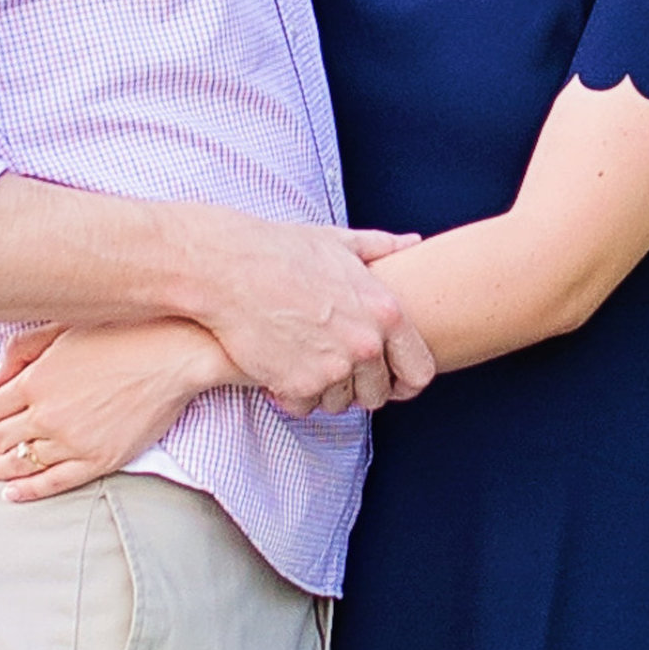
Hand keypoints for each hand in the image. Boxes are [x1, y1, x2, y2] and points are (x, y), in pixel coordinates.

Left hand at [0, 319, 237, 500]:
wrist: (175, 353)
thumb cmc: (123, 332)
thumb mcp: (63, 328)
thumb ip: (23, 352)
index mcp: (36, 380)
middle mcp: (47, 415)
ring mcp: (72, 441)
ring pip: (21, 463)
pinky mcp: (99, 460)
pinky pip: (55, 482)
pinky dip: (29, 490)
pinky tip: (11, 493)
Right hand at [186, 215, 433, 413]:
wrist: (229, 269)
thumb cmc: (283, 250)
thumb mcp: (338, 242)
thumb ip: (380, 247)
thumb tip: (412, 242)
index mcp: (386, 313)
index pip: (419, 370)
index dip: (406, 381)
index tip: (391, 382)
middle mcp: (366, 345)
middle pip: (377, 394)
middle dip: (358, 387)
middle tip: (333, 370)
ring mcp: (333, 369)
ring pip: (339, 404)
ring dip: (322, 390)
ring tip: (301, 361)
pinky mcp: (298, 386)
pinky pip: (305, 408)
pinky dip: (292, 395)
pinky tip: (278, 369)